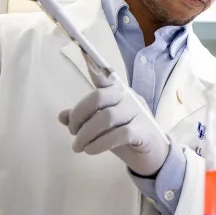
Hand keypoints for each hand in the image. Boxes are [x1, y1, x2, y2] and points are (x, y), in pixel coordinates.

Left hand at [58, 62, 170, 176]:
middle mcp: (128, 98)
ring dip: (86, 134)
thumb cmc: (126, 137)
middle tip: (72, 131)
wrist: (153, 154)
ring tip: (78, 146)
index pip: (106, 77)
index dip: (95, 69)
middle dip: (79, 115)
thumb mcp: (102, 127)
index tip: (86, 60)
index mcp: (119, 93)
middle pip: (100, 97)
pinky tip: (91, 150)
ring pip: (106, 118)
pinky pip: (118, 135)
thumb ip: (84, 119)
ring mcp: (138, 114)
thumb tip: (62, 116)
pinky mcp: (143, 132)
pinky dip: (100, 144)